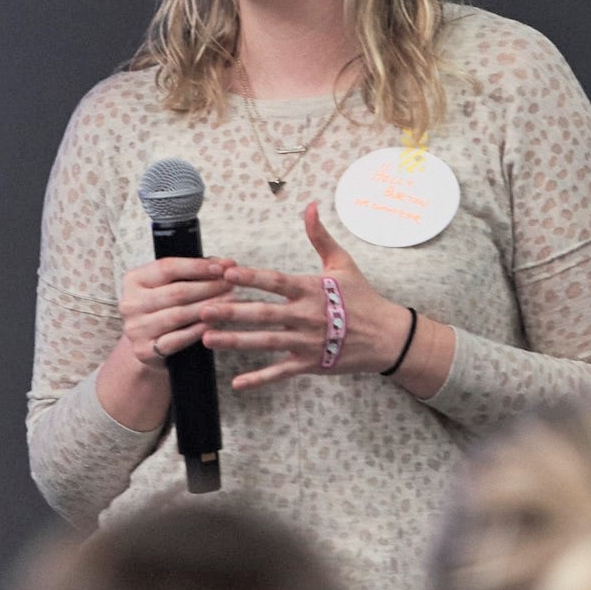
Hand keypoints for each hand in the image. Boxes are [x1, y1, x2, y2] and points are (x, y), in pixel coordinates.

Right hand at [118, 256, 238, 368]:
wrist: (145, 343)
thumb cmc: (162, 307)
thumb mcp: (167, 284)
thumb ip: (192, 271)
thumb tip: (226, 264)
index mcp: (133, 280)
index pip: (167, 267)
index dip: (197, 266)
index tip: (222, 267)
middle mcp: (130, 303)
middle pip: (176, 292)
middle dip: (209, 287)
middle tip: (230, 285)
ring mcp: (136, 328)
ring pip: (179, 315)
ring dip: (208, 307)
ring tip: (229, 302)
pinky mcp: (145, 350)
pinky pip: (177, 339)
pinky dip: (198, 330)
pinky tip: (214, 323)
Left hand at [200, 201, 415, 388]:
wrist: (387, 337)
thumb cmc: (362, 297)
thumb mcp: (342, 263)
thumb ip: (320, 236)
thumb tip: (310, 206)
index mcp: (311, 290)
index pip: (276, 281)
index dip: (251, 277)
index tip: (226, 273)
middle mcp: (306, 317)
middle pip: (264, 314)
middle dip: (232, 312)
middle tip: (203, 310)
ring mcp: (307, 343)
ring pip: (266, 343)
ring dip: (236, 342)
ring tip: (208, 339)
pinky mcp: (310, 364)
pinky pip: (281, 372)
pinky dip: (260, 379)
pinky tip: (237, 383)